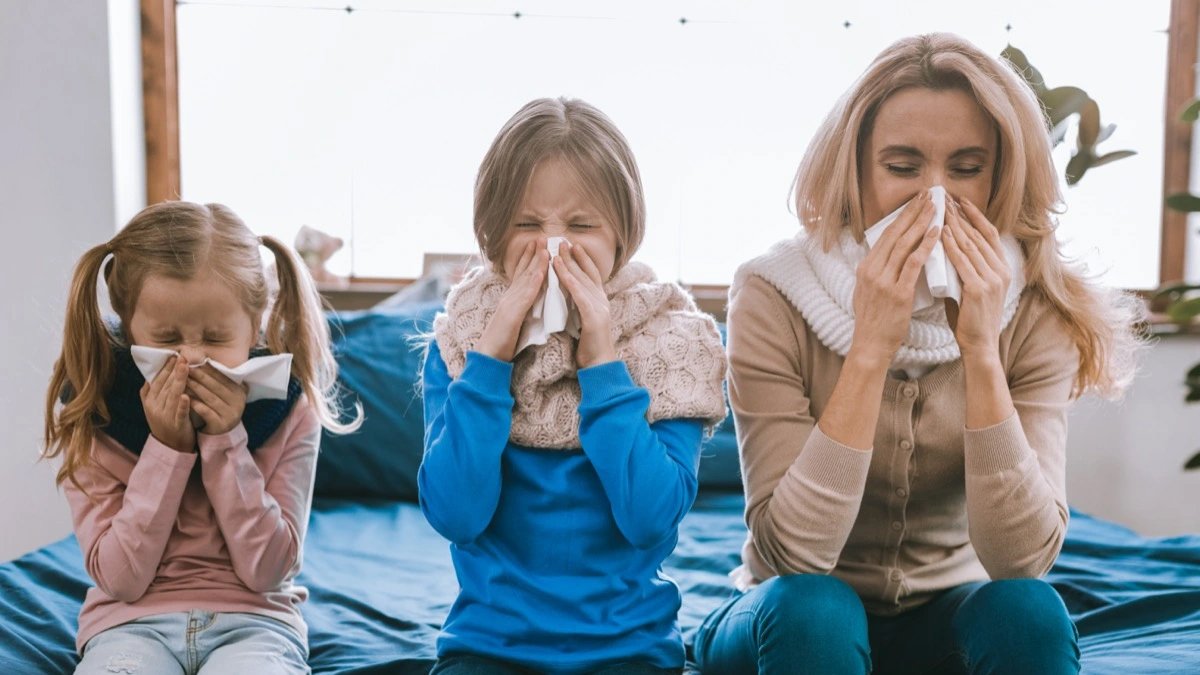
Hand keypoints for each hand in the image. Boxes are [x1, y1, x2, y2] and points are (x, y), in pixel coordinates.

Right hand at [139, 355, 195, 452]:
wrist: (170, 447)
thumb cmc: (166, 422)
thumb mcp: (154, 406)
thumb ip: (152, 391)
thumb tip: (151, 373)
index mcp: (149, 400)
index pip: (157, 380)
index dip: (166, 367)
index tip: (174, 355)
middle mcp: (154, 407)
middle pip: (165, 385)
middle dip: (174, 369)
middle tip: (183, 356)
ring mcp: (164, 416)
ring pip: (172, 395)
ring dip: (179, 380)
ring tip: (185, 367)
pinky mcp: (176, 425)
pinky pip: (179, 413)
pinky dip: (182, 404)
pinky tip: (186, 396)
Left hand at [186, 364, 247, 434]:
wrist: (220, 434)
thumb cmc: (217, 408)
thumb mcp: (222, 393)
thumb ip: (217, 379)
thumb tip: (202, 357)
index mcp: (240, 391)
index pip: (222, 376)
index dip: (206, 368)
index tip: (193, 361)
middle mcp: (238, 402)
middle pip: (215, 386)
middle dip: (199, 376)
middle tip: (185, 368)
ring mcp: (231, 414)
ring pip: (210, 397)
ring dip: (195, 387)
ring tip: (182, 380)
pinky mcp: (221, 424)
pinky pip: (206, 411)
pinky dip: (194, 404)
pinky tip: (184, 398)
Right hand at [476, 238, 549, 361]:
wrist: (488, 358)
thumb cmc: (502, 344)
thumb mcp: (514, 322)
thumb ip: (522, 310)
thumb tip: (532, 304)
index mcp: (511, 300)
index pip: (520, 275)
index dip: (528, 259)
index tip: (538, 245)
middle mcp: (509, 298)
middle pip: (522, 271)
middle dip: (532, 253)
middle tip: (541, 236)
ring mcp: (509, 304)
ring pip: (524, 279)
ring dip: (534, 261)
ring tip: (544, 246)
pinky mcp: (511, 315)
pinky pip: (525, 296)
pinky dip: (533, 282)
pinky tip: (541, 271)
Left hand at [553, 240, 617, 368]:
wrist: (599, 364)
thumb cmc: (590, 345)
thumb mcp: (584, 320)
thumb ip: (580, 306)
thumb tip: (569, 295)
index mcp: (599, 301)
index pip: (591, 274)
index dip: (582, 259)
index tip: (572, 246)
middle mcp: (601, 301)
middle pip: (587, 273)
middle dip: (574, 256)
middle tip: (562, 240)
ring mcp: (599, 308)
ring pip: (582, 280)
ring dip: (569, 264)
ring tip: (558, 251)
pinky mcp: (594, 317)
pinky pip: (579, 295)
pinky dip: (569, 281)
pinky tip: (560, 271)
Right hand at [848, 191, 940, 365]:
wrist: (870, 345)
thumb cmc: (873, 322)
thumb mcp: (867, 292)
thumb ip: (877, 273)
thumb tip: (888, 257)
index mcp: (865, 268)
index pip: (885, 235)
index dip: (902, 216)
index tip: (915, 202)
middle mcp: (872, 271)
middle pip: (895, 234)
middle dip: (913, 212)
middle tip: (929, 195)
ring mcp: (883, 281)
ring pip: (904, 244)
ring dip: (922, 223)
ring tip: (936, 208)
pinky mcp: (897, 293)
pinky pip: (913, 264)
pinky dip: (926, 246)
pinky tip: (937, 234)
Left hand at [941, 197, 1010, 360]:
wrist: (979, 346)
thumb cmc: (969, 319)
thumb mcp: (969, 288)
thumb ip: (962, 270)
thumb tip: (944, 251)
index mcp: (1001, 268)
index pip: (988, 233)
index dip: (974, 215)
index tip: (959, 200)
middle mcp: (1001, 270)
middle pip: (979, 234)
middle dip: (961, 214)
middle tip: (945, 196)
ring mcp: (992, 279)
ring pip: (971, 244)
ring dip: (955, 223)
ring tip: (941, 207)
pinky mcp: (979, 289)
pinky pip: (963, 262)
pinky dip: (952, 245)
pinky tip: (942, 232)